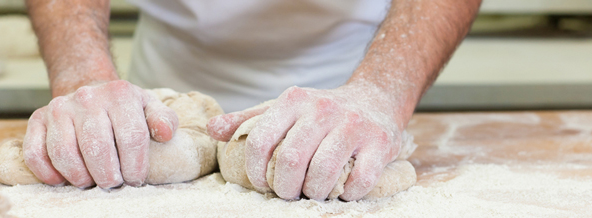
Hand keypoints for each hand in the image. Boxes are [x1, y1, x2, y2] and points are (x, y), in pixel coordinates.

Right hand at [22, 80, 178, 188]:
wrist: (90, 90)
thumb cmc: (124, 108)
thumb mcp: (148, 107)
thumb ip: (163, 120)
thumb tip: (166, 134)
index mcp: (120, 94)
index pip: (131, 137)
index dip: (135, 166)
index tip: (135, 180)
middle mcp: (87, 98)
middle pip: (97, 148)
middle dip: (108, 176)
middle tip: (113, 184)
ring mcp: (59, 108)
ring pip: (64, 153)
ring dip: (79, 177)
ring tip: (91, 182)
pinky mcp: (37, 119)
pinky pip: (36, 153)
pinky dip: (48, 173)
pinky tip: (64, 180)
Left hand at [208, 84, 405, 200]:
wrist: (375, 99)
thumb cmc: (320, 111)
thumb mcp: (284, 109)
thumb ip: (248, 121)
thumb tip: (212, 131)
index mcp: (293, 100)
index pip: (261, 141)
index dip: (256, 171)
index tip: (262, 183)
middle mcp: (323, 109)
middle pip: (291, 160)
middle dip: (285, 188)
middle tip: (289, 193)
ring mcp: (353, 125)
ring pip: (323, 174)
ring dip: (315, 193)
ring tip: (314, 191)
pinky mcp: (379, 142)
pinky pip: (359, 181)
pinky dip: (348, 194)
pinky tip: (343, 188)